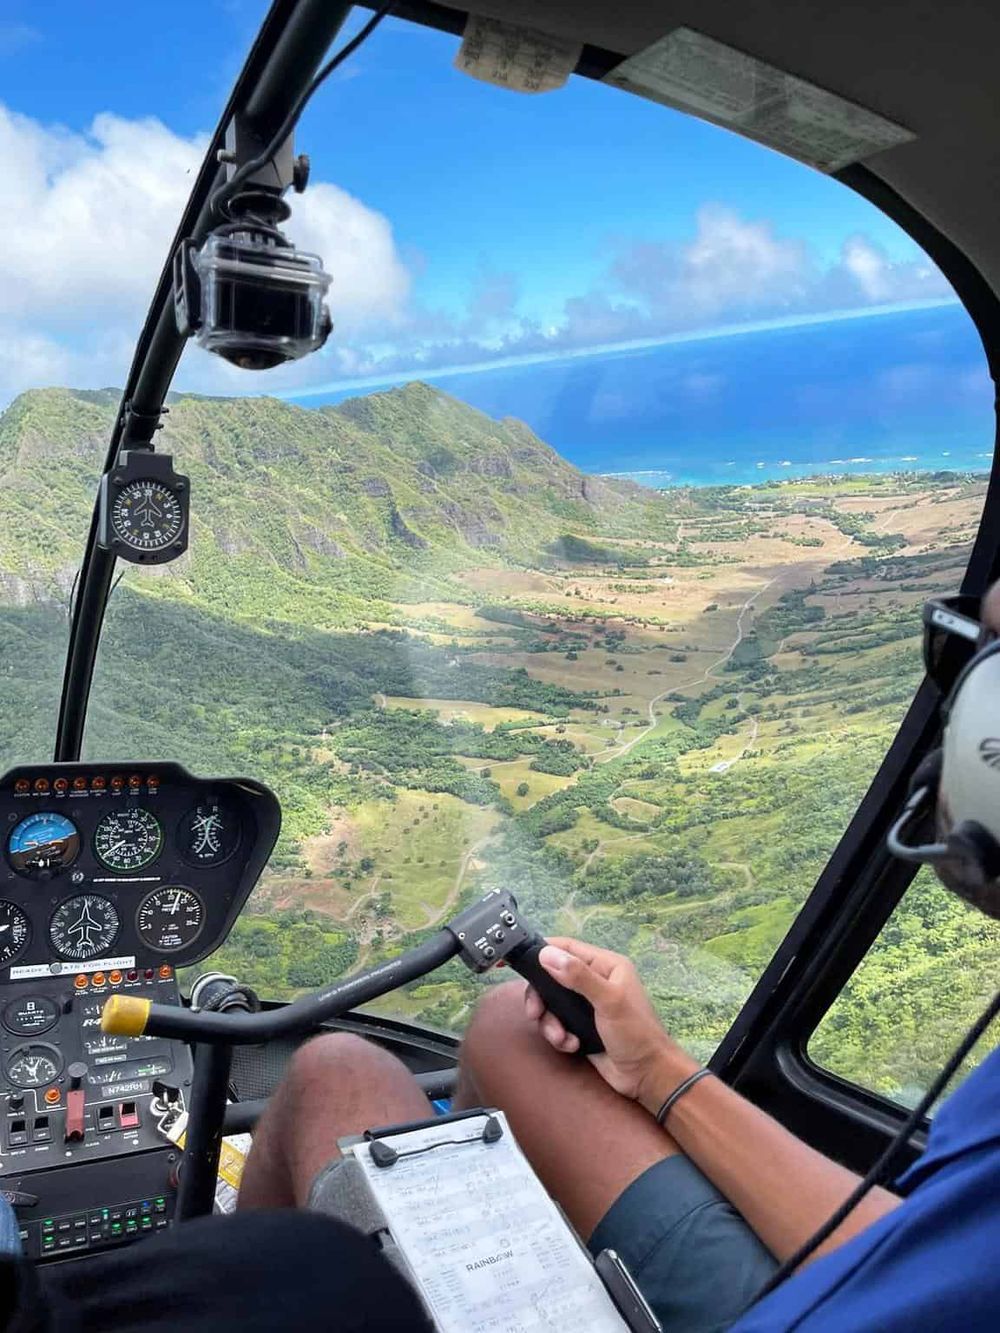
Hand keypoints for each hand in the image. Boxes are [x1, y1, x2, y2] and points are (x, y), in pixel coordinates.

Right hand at [526, 937, 697, 1106]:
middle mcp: (595, 981)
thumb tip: (546, 954)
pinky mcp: (581, 1026)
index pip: (567, 948)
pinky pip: (558, 1023)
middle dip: (541, 997)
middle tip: (535, 1013)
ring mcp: (587, 1005)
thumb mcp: (609, 1001)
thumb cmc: (636, 1033)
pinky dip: (560, 1035)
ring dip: (550, 1022)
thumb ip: (579, 977)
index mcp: (606, 966)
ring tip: (562, 1038)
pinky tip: (572, 1045)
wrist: (647, 1075)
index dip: (541, 950)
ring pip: (552, 1003)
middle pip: (552, 978)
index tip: (515, 959)